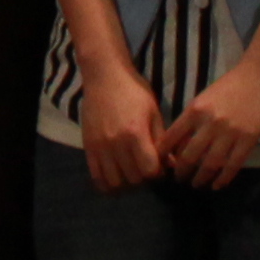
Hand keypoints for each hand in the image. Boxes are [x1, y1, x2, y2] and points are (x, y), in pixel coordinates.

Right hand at [76, 64, 168, 192]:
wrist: (104, 76)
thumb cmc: (134, 91)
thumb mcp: (154, 112)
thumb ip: (161, 140)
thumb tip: (172, 165)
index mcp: (135, 133)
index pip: (149, 170)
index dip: (158, 172)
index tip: (159, 165)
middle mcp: (116, 143)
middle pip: (133, 179)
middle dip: (143, 178)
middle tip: (145, 168)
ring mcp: (100, 147)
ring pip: (114, 182)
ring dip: (126, 183)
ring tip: (130, 173)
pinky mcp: (88, 147)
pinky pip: (96, 177)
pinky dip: (107, 183)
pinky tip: (115, 176)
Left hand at [162, 46, 259, 186]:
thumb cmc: (231, 85)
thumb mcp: (205, 98)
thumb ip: (192, 118)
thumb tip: (179, 142)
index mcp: (195, 110)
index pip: (172, 138)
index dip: (164, 155)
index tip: (161, 165)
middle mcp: (209, 123)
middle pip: (189, 156)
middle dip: (181, 172)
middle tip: (179, 180)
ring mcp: (230, 132)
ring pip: (210, 164)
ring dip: (201, 178)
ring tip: (196, 184)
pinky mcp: (248, 139)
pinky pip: (233, 165)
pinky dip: (223, 179)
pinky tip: (218, 185)